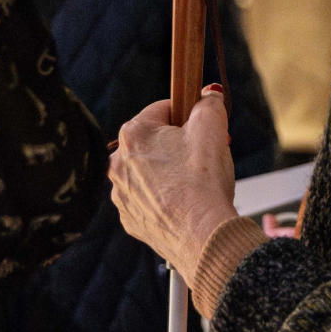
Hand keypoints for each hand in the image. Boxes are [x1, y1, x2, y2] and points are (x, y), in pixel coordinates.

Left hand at [109, 87, 239, 285]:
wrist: (201, 236)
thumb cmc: (202, 182)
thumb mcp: (212, 127)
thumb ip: (208, 104)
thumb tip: (208, 95)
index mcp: (134, 134)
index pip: (163, 109)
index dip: (189, 114)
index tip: (203, 125)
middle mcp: (118, 162)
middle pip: (155, 141)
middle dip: (181, 145)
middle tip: (205, 155)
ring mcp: (122, 194)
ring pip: (150, 172)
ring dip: (171, 172)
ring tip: (197, 183)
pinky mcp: (130, 219)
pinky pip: (149, 199)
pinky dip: (165, 199)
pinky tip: (185, 204)